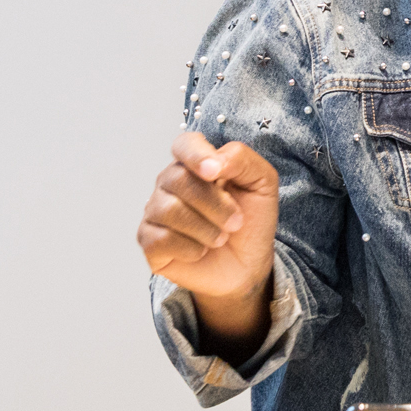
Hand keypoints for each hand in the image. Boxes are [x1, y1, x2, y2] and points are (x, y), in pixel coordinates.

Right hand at [136, 131, 279, 359]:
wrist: (246, 265)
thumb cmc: (251, 220)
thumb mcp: (262, 183)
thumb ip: (241, 159)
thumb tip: (214, 160)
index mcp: (196, 163)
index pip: (184, 144)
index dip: (196, 155)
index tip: (215, 172)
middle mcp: (170, 183)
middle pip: (178, 179)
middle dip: (215, 204)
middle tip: (236, 222)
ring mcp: (156, 211)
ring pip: (168, 209)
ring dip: (205, 229)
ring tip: (221, 238)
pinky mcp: (149, 240)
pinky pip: (160, 238)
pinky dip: (189, 248)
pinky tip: (201, 251)